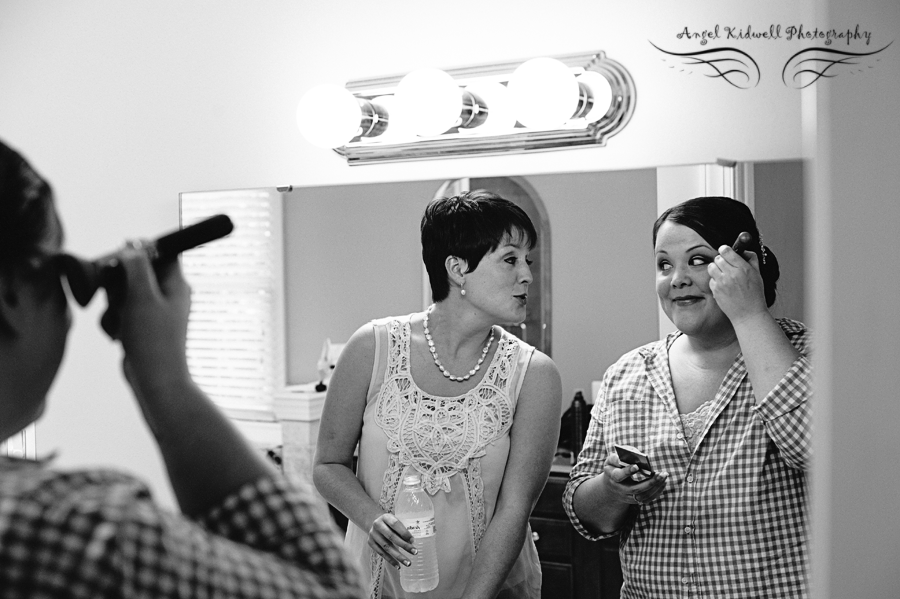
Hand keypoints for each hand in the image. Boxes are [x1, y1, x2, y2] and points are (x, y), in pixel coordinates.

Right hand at [100, 242, 191, 398]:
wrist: (155, 380)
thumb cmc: (153, 339)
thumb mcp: (142, 296)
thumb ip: (137, 267)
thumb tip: (132, 245)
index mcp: (176, 283)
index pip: (162, 252)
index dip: (139, 251)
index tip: (120, 261)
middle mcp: (168, 294)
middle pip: (136, 271)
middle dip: (119, 285)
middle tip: (120, 300)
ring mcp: (154, 311)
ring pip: (123, 293)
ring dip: (114, 307)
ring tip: (121, 323)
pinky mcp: (142, 325)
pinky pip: (121, 313)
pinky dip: (115, 322)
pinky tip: (118, 337)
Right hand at [367, 512, 415, 569]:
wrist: (374, 522)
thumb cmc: (389, 523)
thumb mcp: (394, 521)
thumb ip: (402, 529)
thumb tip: (411, 542)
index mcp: (385, 517)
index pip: (395, 524)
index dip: (404, 532)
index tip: (413, 541)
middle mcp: (377, 525)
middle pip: (391, 536)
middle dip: (404, 545)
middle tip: (415, 552)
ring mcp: (373, 534)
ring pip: (386, 547)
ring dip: (398, 556)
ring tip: (408, 563)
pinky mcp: (371, 543)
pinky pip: (381, 553)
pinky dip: (390, 560)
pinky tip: (398, 566)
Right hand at [601, 453, 667, 506]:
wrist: (610, 487)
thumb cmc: (614, 468)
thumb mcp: (612, 460)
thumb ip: (620, 456)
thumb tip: (635, 454)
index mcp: (612, 476)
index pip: (618, 475)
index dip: (627, 471)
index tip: (636, 466)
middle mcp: (619, 489)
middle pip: (634, 489)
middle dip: (649, 482)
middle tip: (661, 474)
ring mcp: (627, 497)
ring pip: (642, 496)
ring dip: (655, 487)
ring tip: (664, 476)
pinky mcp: (634, 501)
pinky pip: (647, 499)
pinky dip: (656, 491)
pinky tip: (663, 482)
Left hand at [707, 245, 767, 323]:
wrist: (748, 314)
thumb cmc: (755, 295)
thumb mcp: (758, 274)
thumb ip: (751, 259)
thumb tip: (743, 250)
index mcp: (743, 268)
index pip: (727, 251)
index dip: (725, 249)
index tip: (725, 250)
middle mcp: (731, 274)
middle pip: (717, 258)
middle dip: (721, 260)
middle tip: (726, 265)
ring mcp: (722, 283)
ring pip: (711, 267)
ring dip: (716, 268)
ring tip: (723, 274)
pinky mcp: (715, 290)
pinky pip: (711, 279)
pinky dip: (715, 281)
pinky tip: (723, 285)